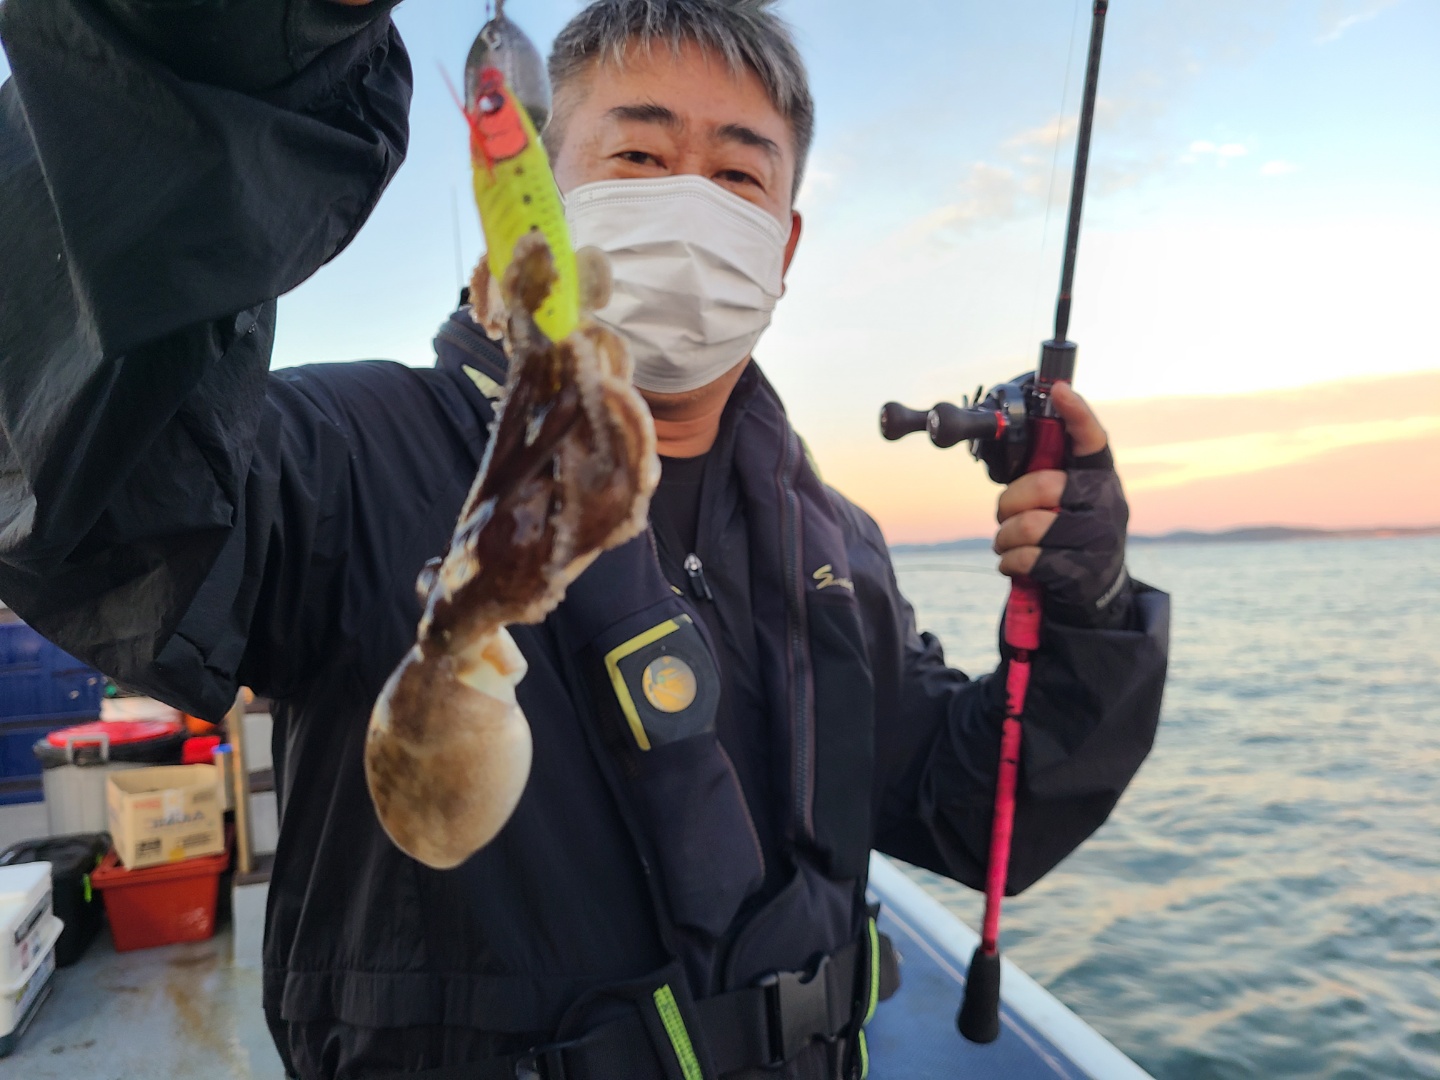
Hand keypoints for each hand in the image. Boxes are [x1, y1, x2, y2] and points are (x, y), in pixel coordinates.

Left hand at [992, 384, 1129, 621]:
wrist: (1097, 587)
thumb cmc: (1069, 528)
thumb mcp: (1069, 497)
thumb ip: (1048, 470)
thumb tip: (1011, 438)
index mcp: (1100, 476)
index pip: (1092, 439)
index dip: (1077, 414)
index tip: (1059, 391)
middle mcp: (1108, 503)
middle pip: (1043, 486)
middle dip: (1008, 501)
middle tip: (1003, 513)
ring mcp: (1100, 540)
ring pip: (1030, 526)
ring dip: (1004, 536)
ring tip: (1004, 541)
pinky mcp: (1083, 573)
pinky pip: (1027, 559)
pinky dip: (1008, 561)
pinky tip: (1011, 560)